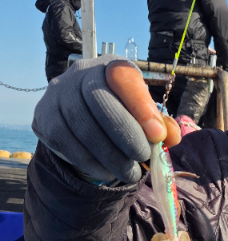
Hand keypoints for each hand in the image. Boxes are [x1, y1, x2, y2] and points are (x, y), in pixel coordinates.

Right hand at [32, 56, 180, 183]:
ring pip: (81, 124)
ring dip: (109, 155)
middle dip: (126, 134)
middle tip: (143, 158)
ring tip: (129, 173)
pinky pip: (64, 141)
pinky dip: (88, 161)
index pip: (123, 78)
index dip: (141, 107)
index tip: (158, 136)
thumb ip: (161, 125)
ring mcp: (57, 93)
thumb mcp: (144, 116)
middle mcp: (80, 73)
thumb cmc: (122, 116)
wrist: (83, 122)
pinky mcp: (43, 116)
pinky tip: (105, 172)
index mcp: (112, 67)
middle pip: (99, 100)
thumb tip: (171, 137)